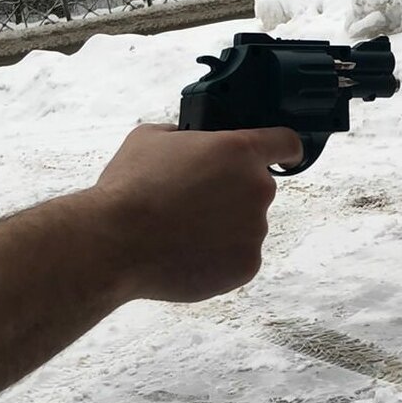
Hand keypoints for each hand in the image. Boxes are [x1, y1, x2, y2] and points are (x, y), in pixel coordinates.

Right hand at [87, 123, 302, 302]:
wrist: (115, 243)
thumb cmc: (130, 188)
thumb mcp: (150, 138)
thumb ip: (183, 136)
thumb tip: (187, 142)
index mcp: (239, 151)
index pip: (286, 143)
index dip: (284, 150)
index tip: (282, 157)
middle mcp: (257, 189)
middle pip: (256, 189)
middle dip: (231, 195)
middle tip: (192, 204)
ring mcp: (255, 230)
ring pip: (245, 226)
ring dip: (222, 228)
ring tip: (180, 232)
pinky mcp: (247, 266)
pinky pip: (238, 258)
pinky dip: (217, 258)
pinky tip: (185, 254)